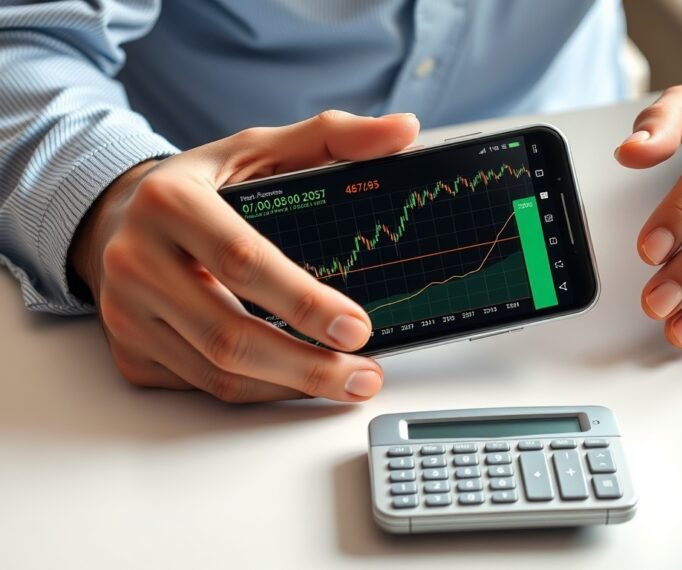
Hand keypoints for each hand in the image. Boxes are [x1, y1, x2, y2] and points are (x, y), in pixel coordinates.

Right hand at [70, 111, 419, 401]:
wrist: (122, 216)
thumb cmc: (203, 185)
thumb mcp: (259, 149)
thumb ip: (332, 138)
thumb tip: (403, 131)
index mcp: (170, 202)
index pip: (243, 261)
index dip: (304, 301)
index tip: (358, 327)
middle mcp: (136, 260)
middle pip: (228, 334)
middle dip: (307, 366)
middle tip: (363, 374)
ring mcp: (126, 313)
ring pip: (217, 373)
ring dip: (289, 387)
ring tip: (346, 382)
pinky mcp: (129, 350)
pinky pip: (201, 386)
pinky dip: (257, 390)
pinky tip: (295, 381)